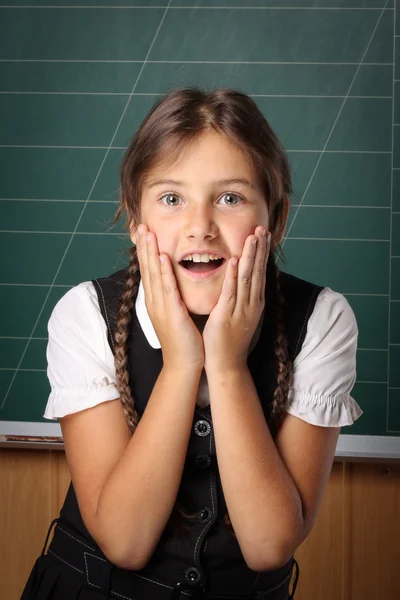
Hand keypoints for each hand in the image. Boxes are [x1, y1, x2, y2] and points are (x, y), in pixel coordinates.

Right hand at [135, 224, 204, 371]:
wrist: (183, 364)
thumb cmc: (184, 341)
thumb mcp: (176, 314)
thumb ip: (174, 298)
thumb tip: (175, 285)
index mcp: (156, 301)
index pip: (149, 271)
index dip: (146, 251)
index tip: (144, 233)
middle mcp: (154, 301)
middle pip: (147, 268)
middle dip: (144, 246)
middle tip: (140, 226)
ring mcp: (161, 306)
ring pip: (154, 274)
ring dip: (150, 252)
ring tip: (148, 233)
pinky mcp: (171, 312)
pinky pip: (167, 288)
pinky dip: (164, 272)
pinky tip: (162, 257)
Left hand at [202, 226, 269, 374]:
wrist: (227, 365)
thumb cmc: (230, 341)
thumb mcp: (240, 315)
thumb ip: (241, 298)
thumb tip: (241, 282)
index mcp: (254, 303)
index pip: (260, 273)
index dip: (262, 253)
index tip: (262, 234)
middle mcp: (251, 304)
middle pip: (258, 271)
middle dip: (259, 248)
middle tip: (261, 228)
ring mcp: (240, 309)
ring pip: (248, 278)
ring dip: (251, 256)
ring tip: (253, 236)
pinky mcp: (226, 316)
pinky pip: (231, 292)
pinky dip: (234, 276)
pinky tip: (236, 260)